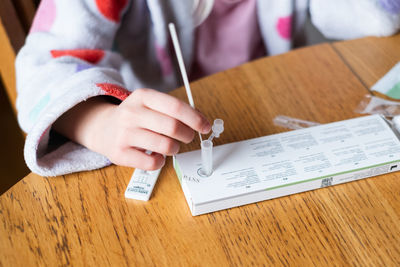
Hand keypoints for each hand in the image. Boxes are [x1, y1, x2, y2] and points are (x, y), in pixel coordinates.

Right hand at [53, 88, 210, 169]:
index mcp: (142, 97)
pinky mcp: (120, 154)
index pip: (175, 107)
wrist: (102, 128)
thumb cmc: (135, 118)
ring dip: (175, 148)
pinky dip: (161, 162)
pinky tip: (158, 156)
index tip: (205, 127)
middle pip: (172, 127)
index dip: (195, 118)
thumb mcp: (150, 104)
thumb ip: (173, 110)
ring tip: (172, 147)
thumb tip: (201, 122)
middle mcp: (131, 113)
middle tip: (188, 137)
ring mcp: (124, 134)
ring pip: (165, 146)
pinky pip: (152, 163)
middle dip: (187, 135)